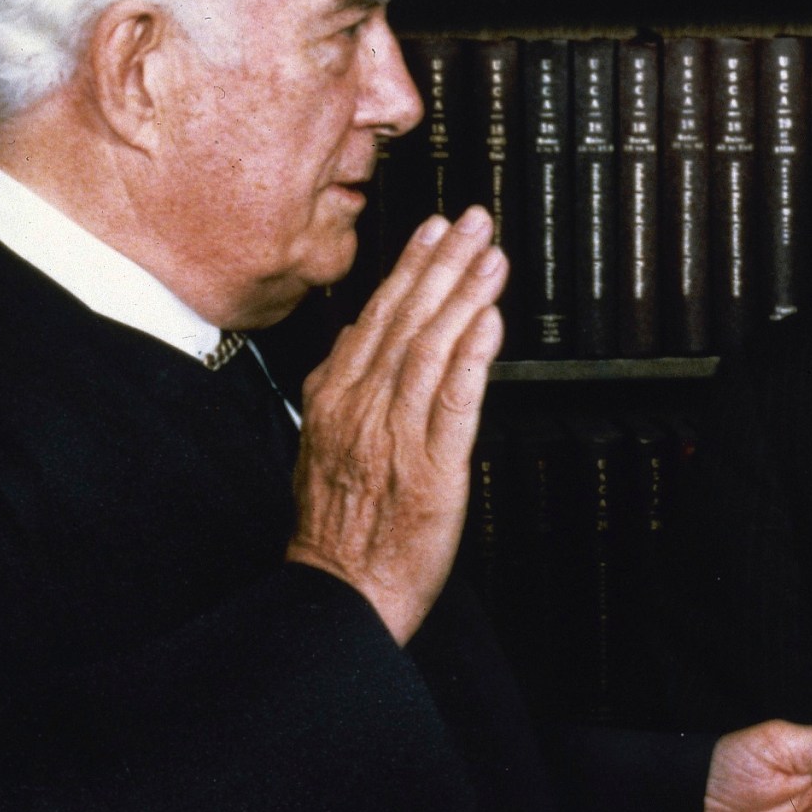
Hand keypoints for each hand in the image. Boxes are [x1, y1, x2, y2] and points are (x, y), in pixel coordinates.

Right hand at [286, 209, 506, 642]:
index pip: (377, 316)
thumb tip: (360, 338)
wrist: (338, 592)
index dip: (409, 268)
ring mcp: (396, 435)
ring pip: (431, 349)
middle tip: (472, 219)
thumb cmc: (336, 529)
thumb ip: (341, 389)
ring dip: (463, 296)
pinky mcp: (431, 469)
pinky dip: (472, 357)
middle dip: (442, 263)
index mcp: (336, 398)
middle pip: (406, 320)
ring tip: (489, 256)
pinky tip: (490, 322)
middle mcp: (362, 407)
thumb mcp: (321, 444)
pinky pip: (453, 403)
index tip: (432, 230)